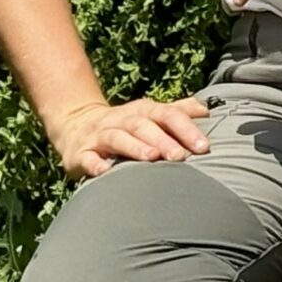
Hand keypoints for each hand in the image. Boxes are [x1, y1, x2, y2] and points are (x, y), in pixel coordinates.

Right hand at [48, 96, 210, 179]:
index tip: (203, 146)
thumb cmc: (124, 124)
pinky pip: (87, 157)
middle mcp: (121, 119)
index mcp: (142, 111)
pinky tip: (104, 172)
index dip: (185, 128)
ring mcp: (100, 135)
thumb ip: (177, 112)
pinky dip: (95, 164)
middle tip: (180, 156)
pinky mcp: (81, 152)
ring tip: (151, 158)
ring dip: (134, 147)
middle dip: (162, 140)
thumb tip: (205, 110)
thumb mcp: (149, 114)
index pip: (166, 114)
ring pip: (117, 137)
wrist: (75, 122)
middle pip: (143, 125)